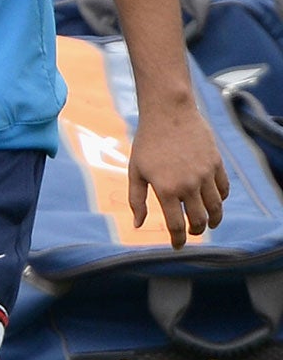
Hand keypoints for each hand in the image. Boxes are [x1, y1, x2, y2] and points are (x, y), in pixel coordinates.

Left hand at [128, 108, 228, 247]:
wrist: (169, 113)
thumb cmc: (146, 143)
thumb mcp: (135, 172)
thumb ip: (136, 200)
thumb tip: (138, 225)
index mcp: (166, 189)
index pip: (176, 225)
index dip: (178, 240)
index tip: (177, 246)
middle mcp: (189, 184)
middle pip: (200, 219)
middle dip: (196, 231)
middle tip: (192, 233)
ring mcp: (205, 174)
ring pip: (216, 207)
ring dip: (213, 220)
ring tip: (207, 224)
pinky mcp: (216, 163)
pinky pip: (223, 189)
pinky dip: (220, 200)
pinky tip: (214, 202)